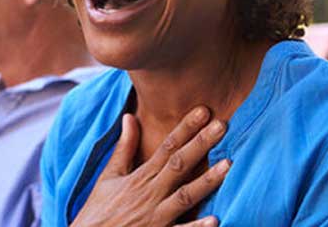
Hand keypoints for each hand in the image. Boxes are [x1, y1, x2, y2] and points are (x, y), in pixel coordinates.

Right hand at [70, 107, 229, 226]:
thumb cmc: (99, 209)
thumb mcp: (109, 175)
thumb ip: (124, 147)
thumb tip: (130, 116)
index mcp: (140, 177)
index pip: (167, 147)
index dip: (186, 128)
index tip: (204, 111)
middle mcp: (150, 194)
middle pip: (179, 165)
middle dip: (201, 144)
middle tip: (223, 125)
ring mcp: (156, 217)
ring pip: (185, 196)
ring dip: (207, 181)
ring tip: (228, 165)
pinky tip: (215, 219)